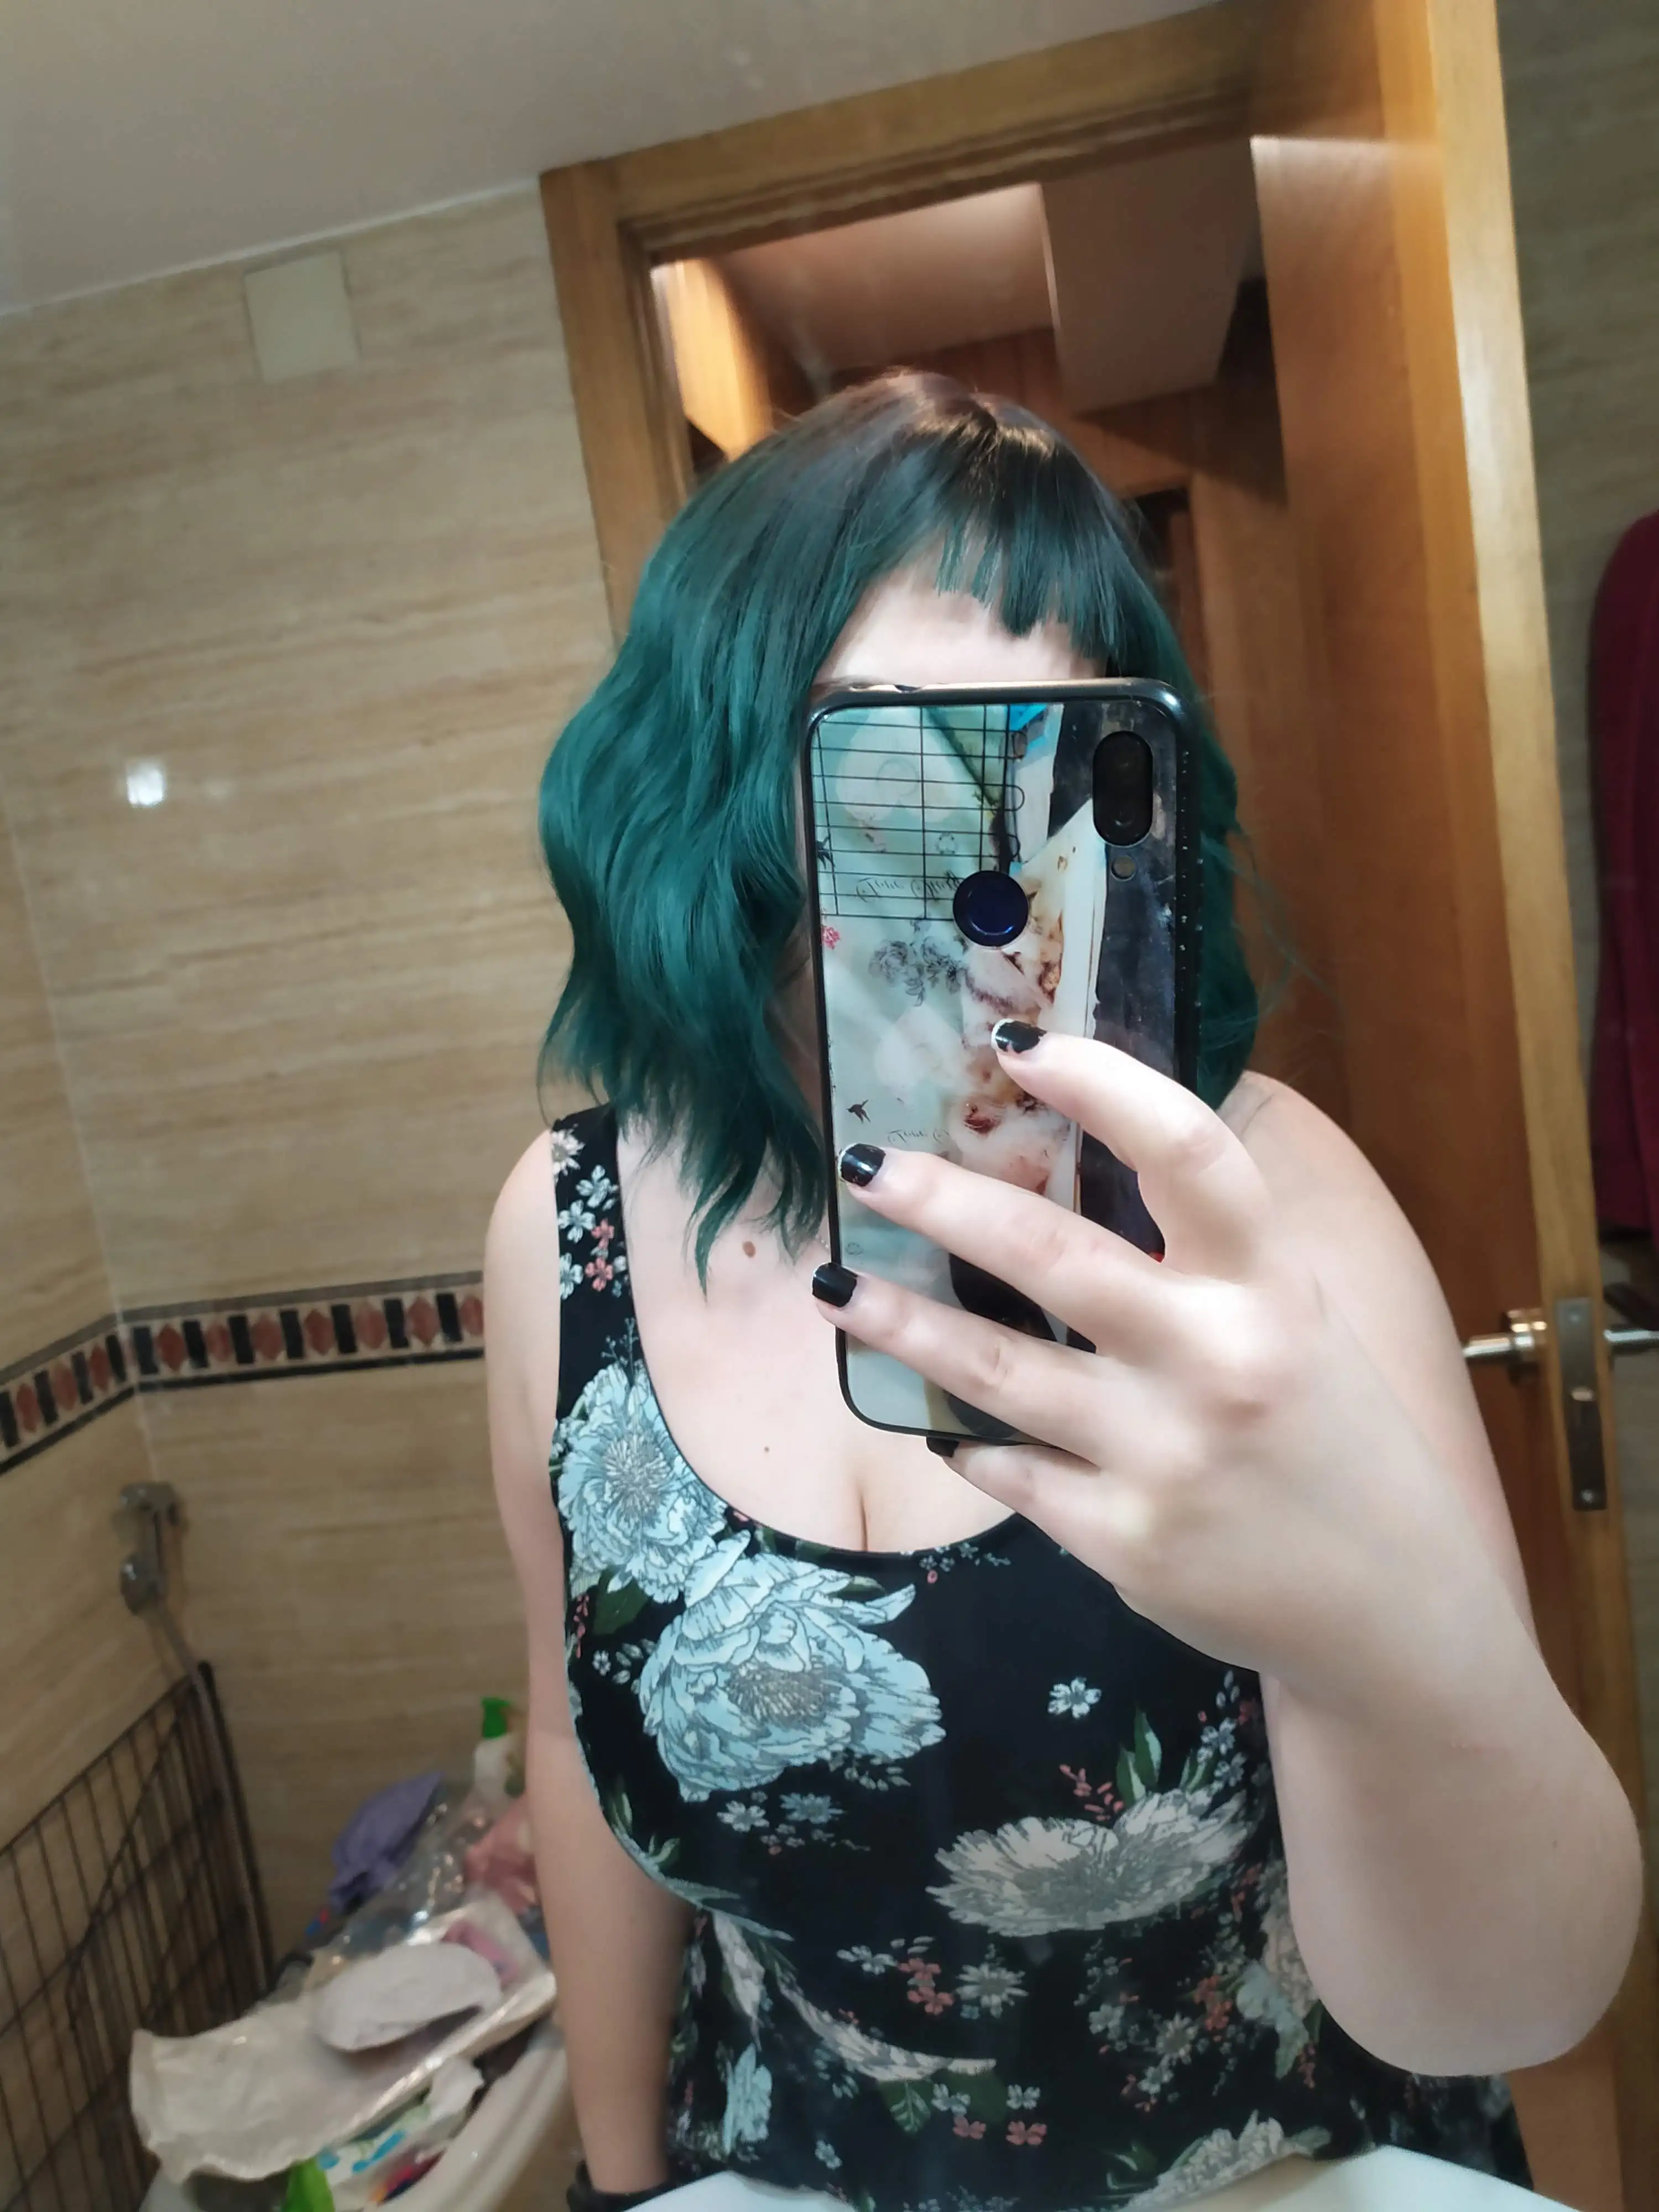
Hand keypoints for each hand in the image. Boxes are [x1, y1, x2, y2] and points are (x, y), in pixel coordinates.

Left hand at [817, 1026, 1498, 1717]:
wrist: (1393, 1606)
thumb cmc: (1333, 1435)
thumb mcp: (1299, 1319)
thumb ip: (1206, 1253)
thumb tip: (1079, 1154)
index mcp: (1270, 1285)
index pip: (1187, 1151)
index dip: (1101, 1084)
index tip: (1015, 1046)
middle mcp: (1217, 1359)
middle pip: (1052, 1254)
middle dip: (941, 1201)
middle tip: (864, 1163)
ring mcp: (1163, 1456)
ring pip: (995, 1368)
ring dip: (898, 1321)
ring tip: (830, 1285)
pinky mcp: (1123, 1540)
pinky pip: (1010, 1470)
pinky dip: (963, 1439)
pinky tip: (931, 1417)